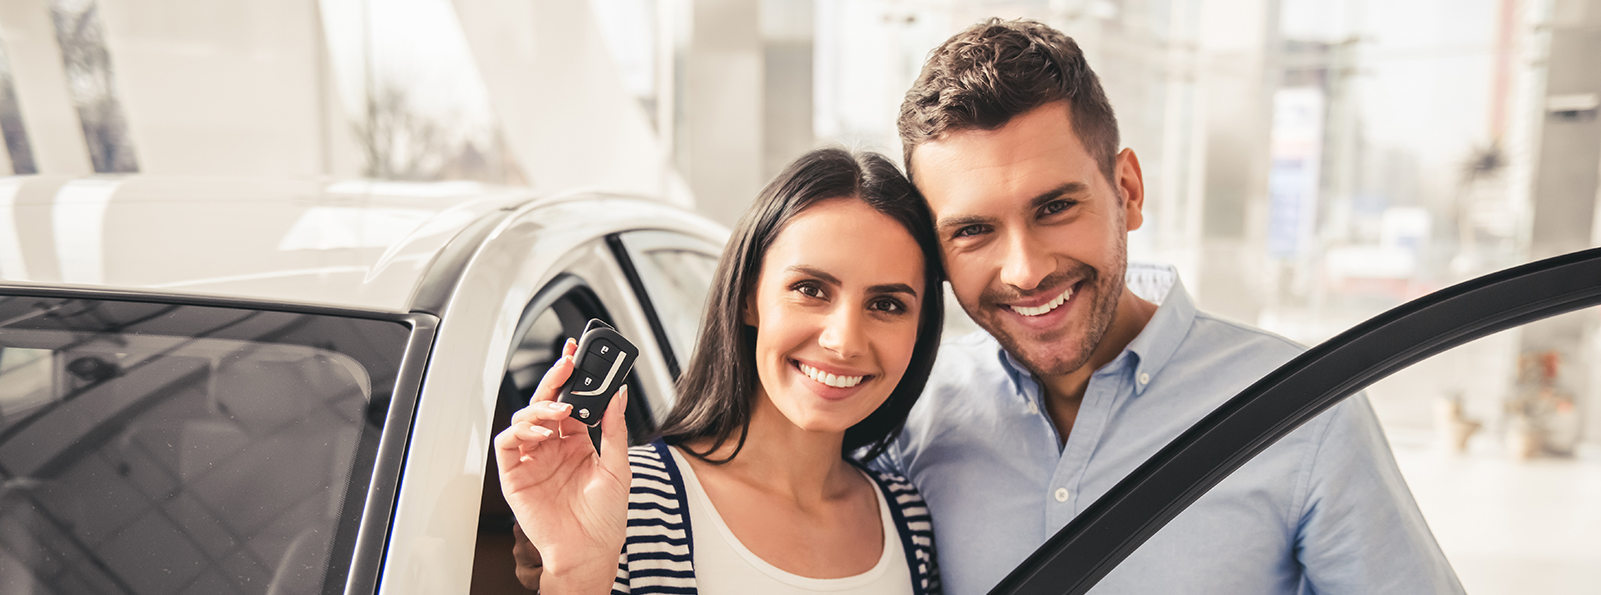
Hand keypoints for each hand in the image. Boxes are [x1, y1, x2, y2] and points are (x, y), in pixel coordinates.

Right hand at [495, 339, 630, 593]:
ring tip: (560, 409)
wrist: (589, 551)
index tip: (579, 356)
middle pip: (546, 403)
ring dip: (540, 406)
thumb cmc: (605, 517)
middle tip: (567, 363)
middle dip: (555, 379)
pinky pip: (508, 443)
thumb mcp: (618, 467)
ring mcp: (533, 459)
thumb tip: (618, 394)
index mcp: (576, 442)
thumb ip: (614, 429)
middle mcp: (553, 447)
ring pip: (524, 417)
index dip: (572, 378)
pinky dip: (519, 429)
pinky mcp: (515, 474)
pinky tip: (539, 429)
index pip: (571, 401)